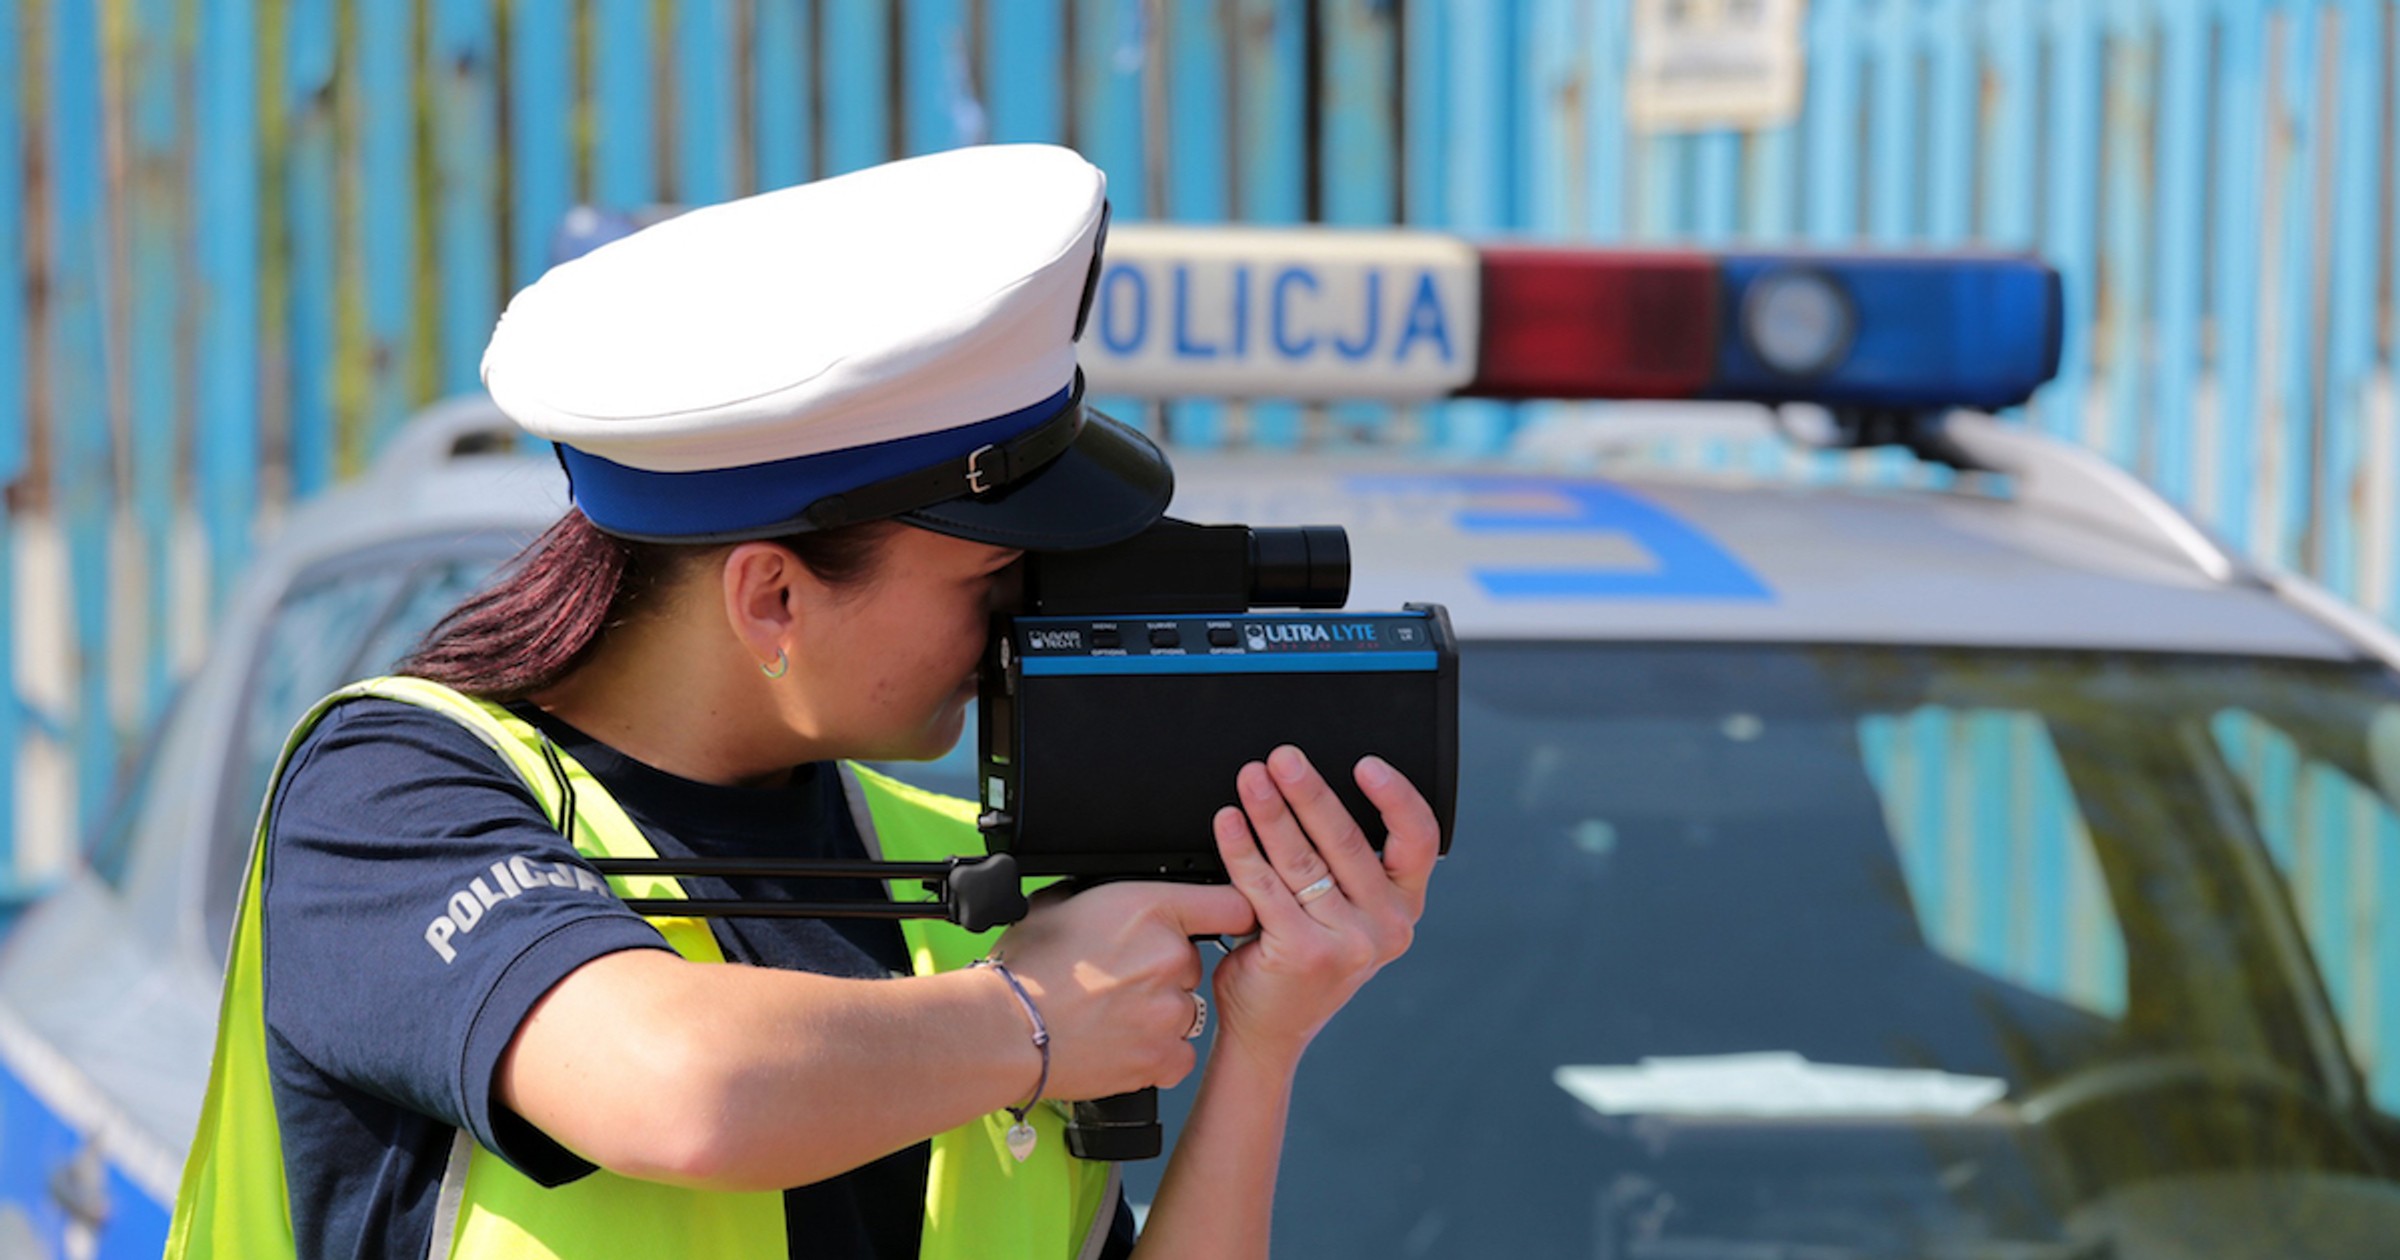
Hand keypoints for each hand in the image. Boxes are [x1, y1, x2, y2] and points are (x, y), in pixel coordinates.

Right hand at [990, 880, 1255, 1100]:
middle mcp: (1171, 957)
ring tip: (1109, 1013)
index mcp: (1152, 909)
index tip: (1231, 918)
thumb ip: (1105, 894)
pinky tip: (1121, 1041)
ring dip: (1158, 1011)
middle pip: (1193, 960)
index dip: (1231, 910)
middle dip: (1164, 969)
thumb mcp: (1062, 902)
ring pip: (1183, 1008)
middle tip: (1118, 979)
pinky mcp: (1163, 1057)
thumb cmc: (1027, 968)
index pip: (1231, 903)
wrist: (1004, 1029)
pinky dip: (1157, 1051)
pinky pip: (1178, 1052)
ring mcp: (1170, 1011)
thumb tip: (1115, 892)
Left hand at [1209, 746, 1438, 1070]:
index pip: (1419, 841)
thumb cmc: (1299, 957)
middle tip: (1282, 758)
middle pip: (1348, 840)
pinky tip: (1228, 822)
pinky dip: (1242, 848)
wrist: (1268, 1029)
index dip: (1396, 797)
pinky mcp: (1303, 953)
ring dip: (1271, 811)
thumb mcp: (1343, 911)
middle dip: (1310, 791)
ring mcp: (1348, 943)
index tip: (1365, 765)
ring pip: (1302, 859)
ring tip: (1251, 779)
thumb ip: (1342, 863)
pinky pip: (1264, 886)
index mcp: (1403, 906)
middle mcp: (1386, 926)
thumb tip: (1308, 786)